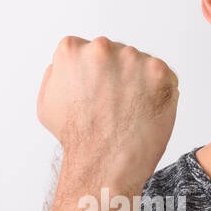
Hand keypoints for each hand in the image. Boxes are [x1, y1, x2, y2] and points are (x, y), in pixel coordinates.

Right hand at [36, 35, 178, 189]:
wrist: (103, 164)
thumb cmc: (76, 138)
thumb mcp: (47, 102)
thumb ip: (56, 74)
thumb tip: (68, 64)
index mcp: (71, 49)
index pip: (87, 51)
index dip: (94, 76)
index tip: (96, 95)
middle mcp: (101, 47)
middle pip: (116, 55)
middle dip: (118, 76)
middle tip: (114, 107)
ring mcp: (132, 58)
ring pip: (140, 65)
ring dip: (139, 83)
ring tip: (130, 113)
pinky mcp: (159, 71)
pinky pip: (164, 76)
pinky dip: (159, 92)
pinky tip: (146, 112)